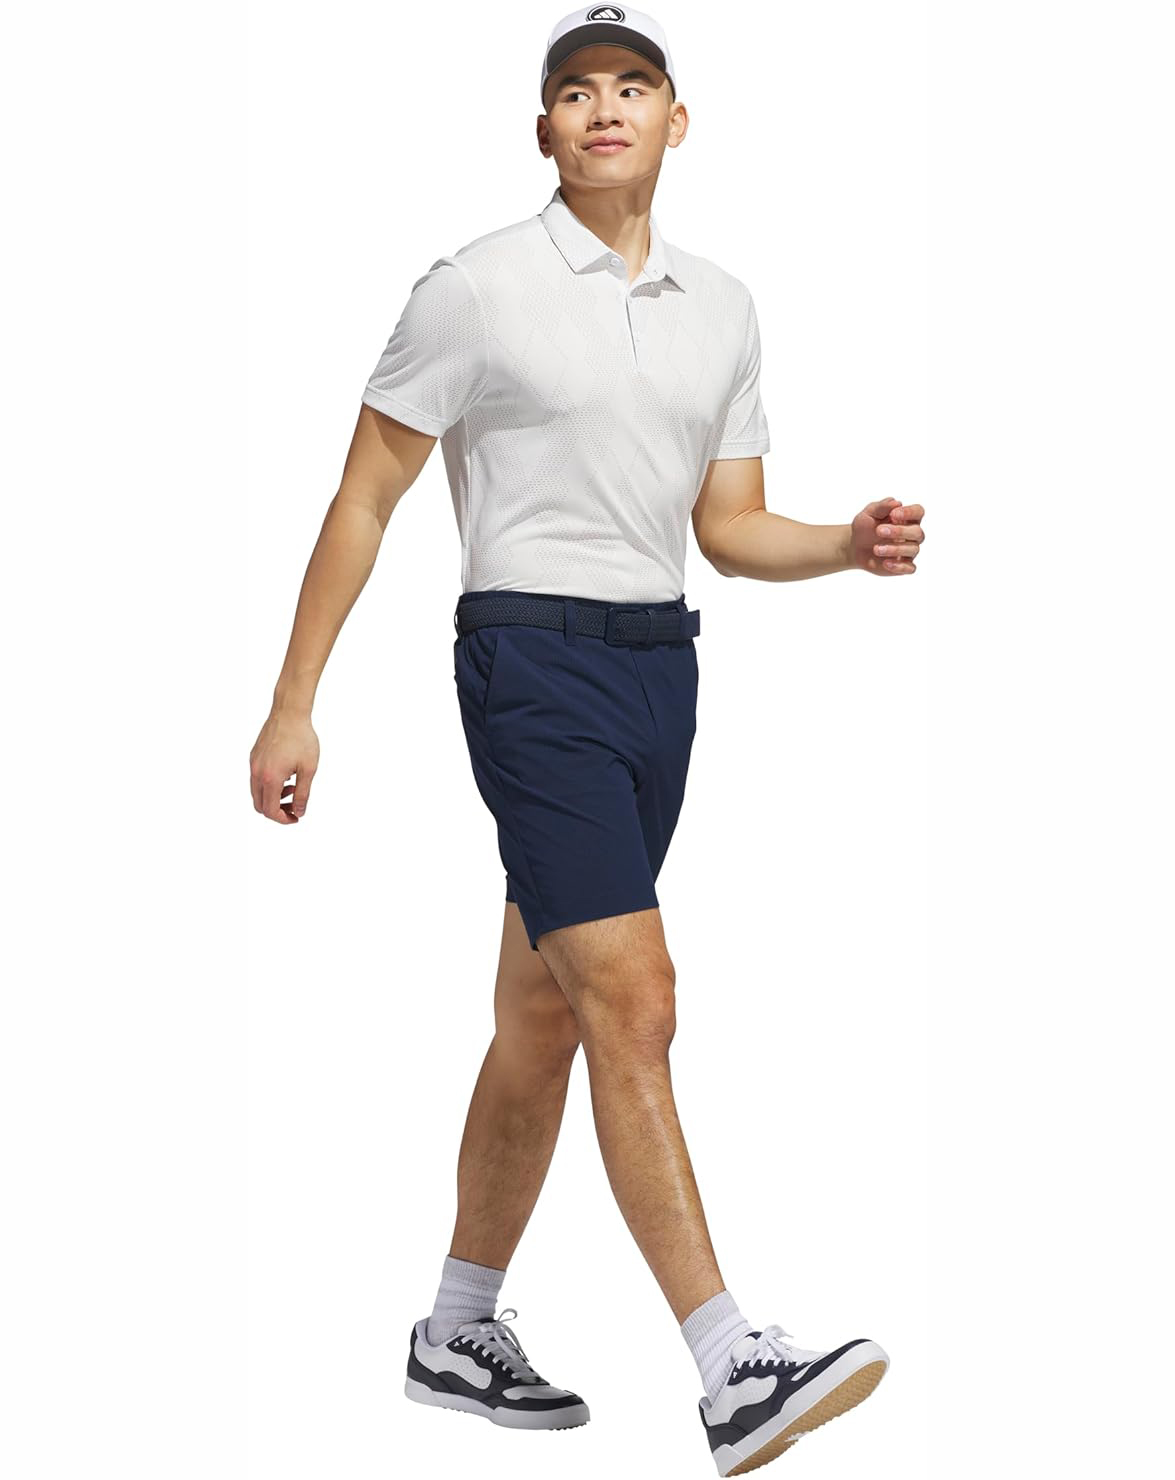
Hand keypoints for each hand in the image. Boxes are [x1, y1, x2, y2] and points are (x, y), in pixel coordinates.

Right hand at [250, 709, 319, 823]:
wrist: (289, 712)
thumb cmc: (302, 738)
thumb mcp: (308, 769)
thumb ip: (303, 794)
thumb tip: (299, 812)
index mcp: (270, 778)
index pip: (270, 810)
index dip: (283, 819)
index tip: (296, 817)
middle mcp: (257, 773)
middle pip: (260, 805)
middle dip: (277, 811)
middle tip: (294, 806)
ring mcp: (253, 764)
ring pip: (256, 793)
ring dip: (273, 798)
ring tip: (292, 788)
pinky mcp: (253, 757)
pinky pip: (256, 779)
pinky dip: (268, 785)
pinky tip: (285, 776)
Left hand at [848, 497, 924, 574]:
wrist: (854, 547)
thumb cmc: (865, 527)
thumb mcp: (868, 514)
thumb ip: (881, 507)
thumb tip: (896, 502)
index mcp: (907, 518)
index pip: (918, 512)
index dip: (910, 512)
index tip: (893, 514)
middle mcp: (912, 534)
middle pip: (917, 532)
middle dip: (899, 531)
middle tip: (879, 531)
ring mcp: (909, 550)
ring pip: (913, 549)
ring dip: (894, 549)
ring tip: (876, 549)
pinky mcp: (903, 566)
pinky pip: (910, 568)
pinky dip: (899, 566)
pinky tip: (886, 563)